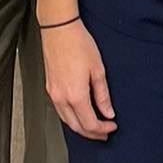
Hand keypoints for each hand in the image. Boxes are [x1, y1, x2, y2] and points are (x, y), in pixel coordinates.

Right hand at [43, 22, 116, 139]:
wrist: (59, 29)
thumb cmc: (78, 44)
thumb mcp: (98, 70)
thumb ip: (103, 95)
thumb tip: (108, 112)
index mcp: (75, 96)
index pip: (90, 124)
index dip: (103, 129)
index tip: (113, 126)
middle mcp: (61, 98)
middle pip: (77, 126)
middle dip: (92, 133)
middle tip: (105, 132)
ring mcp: (53, 94)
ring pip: (66, 120)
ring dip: (81, 127)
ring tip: (94, 126)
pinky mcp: (49, 87)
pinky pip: (60, 110)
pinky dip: (71, 117)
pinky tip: (79, 113)